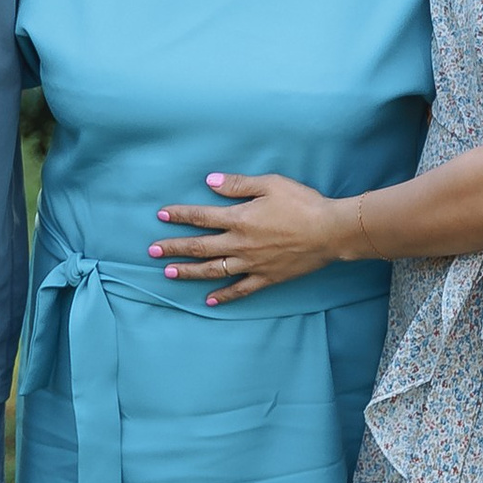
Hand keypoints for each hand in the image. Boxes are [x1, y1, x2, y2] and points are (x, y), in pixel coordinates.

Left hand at [151, 173, 344, 304]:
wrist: (330, 231)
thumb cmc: (302, 204)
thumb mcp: (271, 184)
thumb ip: (238, 185)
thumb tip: (210, 182)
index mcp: (239, 219)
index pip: (201, 217)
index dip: (180, 215)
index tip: (162, 215)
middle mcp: (240, 244)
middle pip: (200, 247)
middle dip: (174, 248)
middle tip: (151, 251)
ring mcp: (252, 264)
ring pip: (213, 271)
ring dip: (189, 272)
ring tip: (168, 272)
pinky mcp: (267, 278)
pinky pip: (241, 290)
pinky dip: (224, 296)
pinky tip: (210, 300)